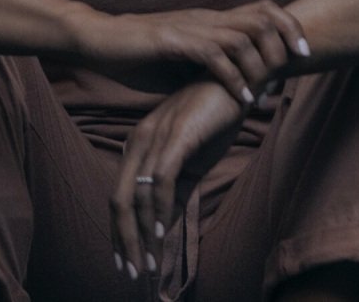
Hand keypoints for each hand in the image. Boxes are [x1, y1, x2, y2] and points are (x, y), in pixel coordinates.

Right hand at [70, 0, 309, 106]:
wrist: (97, 40)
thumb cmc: (138, 54)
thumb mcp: (182, 65)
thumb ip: (208, 72)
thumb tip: (237, 90)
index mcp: (210, 21)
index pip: (262, 10)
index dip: (288, 27)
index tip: (302, 53)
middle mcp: (205, 18)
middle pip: (263, 15)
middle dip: (286, 40)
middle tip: (297, 67)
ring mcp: (190, 27)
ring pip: (243, 35)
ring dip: (262, 63)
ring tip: (270, 88)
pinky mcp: (171, 40)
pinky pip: (213, 56)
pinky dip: (234, 77)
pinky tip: (243, 96)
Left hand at [109, 80, 246, 278]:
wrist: (238, 83)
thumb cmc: (215, 121)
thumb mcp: (192, 162)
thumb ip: (176, 192)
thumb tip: (164, 226)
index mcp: (138, 146)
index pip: (120, 198)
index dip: (120, 233)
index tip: (126, 264)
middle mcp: (139, 141)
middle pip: (120, 201)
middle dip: (125, 241)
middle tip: (133, 275)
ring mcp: (156, 137)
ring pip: (139, 196)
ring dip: (144, 234)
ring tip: (150, 264)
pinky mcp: (177, 136)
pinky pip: (162, 179)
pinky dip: (161, 209)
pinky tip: (164, 233)